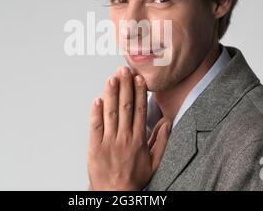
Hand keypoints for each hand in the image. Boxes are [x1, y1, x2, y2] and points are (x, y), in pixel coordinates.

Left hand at [87, 66, 171, 190]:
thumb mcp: (154, 161)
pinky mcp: (95, 147)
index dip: (139, 92)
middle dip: (125, 86)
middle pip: (125, 107)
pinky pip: (95, 127)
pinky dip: (96, 113)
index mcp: (138, 139)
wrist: (115, 193)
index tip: (139, 78)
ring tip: (112, 78)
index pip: (139, 110)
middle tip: (124, 70)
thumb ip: (161, 141)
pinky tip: (97, 99)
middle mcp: (124, 138)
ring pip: (111, 113)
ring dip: (111, 94)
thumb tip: (167, 123)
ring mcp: (109, 142)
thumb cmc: (134, 177)